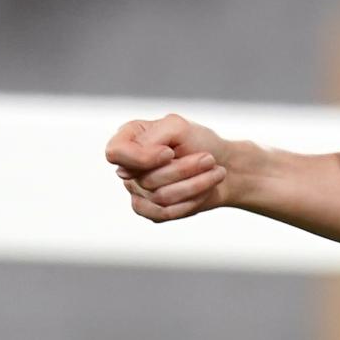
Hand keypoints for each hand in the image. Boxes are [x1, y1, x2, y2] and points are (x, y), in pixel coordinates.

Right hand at [105, 114, 234, 222]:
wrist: (224, 165)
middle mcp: (128, 166)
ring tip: (216, 172)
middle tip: (209, 159)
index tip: (170, 153)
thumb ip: (151, 138)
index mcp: (128, 138)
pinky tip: (205, 189)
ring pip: (160, 197)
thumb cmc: (199, 142)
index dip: (142, 157)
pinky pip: (166, 212)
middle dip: (185, 169)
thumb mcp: (178, 127)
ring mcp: (137, 190)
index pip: (115, 153)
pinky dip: (192, 200)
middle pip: (146, 179)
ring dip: (196, 184)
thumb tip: (126, 167)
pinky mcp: (150, 210)